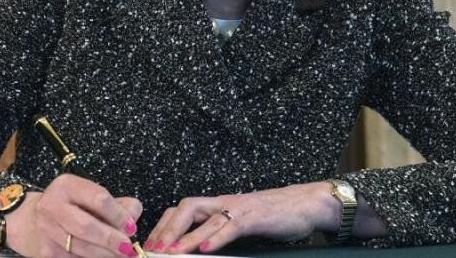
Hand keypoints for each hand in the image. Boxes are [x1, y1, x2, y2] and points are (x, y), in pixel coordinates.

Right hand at [5, 174, 142, 256]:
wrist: (31, 220)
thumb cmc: (70, 207)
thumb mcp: (89, 196)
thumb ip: (116, 204)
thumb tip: (133, 216)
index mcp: (67, 186)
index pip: (98, 199)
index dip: (119, 215)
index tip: (131, 227)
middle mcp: (52, 205)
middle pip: (87, 226)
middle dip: (111, 239)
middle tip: (128, 248)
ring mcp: (46, 230)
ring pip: (81, 248)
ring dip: (105, 255)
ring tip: (120, 256)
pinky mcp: (45, 252)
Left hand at [144, 182, 336, 253]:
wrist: (305, 204)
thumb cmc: (272, 215)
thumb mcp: (239, 224)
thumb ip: (218, 232)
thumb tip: (197, 248)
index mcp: (217, 205)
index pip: (181, 210)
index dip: (163, 225)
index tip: (150, 244)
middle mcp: (223, 203)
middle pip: (186, 208)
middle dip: (167, 229)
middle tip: (153, 249)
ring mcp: (239, 208)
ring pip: (205, 218)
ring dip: (185, 237)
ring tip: (170, 252)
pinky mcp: (255, 217)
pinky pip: (231, 226)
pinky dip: (216, 238)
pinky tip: (205, 249)